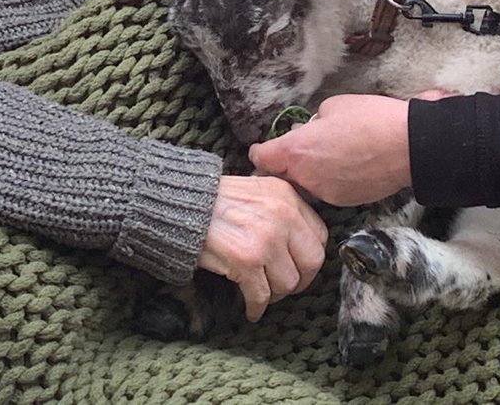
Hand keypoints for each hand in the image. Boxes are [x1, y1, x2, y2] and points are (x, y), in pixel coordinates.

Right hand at [197, 175, 327, 321]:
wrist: (180, 204)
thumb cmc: (213, 200)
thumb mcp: (256, 191)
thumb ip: (280, 209)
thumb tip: (296, 242)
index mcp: (287, 196)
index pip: (319, 236)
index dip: (309, 257)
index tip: (298, 266)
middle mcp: (282, 216)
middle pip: (311, 263)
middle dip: (299, 281)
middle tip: (284, 286)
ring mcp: (265, 240)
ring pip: (287, 283)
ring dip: (274, 294)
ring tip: (262, 293)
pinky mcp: (246, 261)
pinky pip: (261, 296)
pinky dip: (256, 307)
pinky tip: (250, 309)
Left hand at [248, 93, 417, 206]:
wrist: (410, 146)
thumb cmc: (371, 119)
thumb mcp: (332, 107)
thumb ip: (312, 124)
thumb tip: (310, 132)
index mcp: (296, 151)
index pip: (261, 158)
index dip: (259, 152)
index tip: (261, 149)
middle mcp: (307, 178)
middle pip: (282, 175)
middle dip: (285, 164)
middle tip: (295, 150)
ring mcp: (326, 193)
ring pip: (306, 184)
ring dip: (309, 173)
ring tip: (328, 154)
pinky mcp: (346, 201)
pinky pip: (328, 190)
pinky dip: (330, 180)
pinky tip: (346, 165)